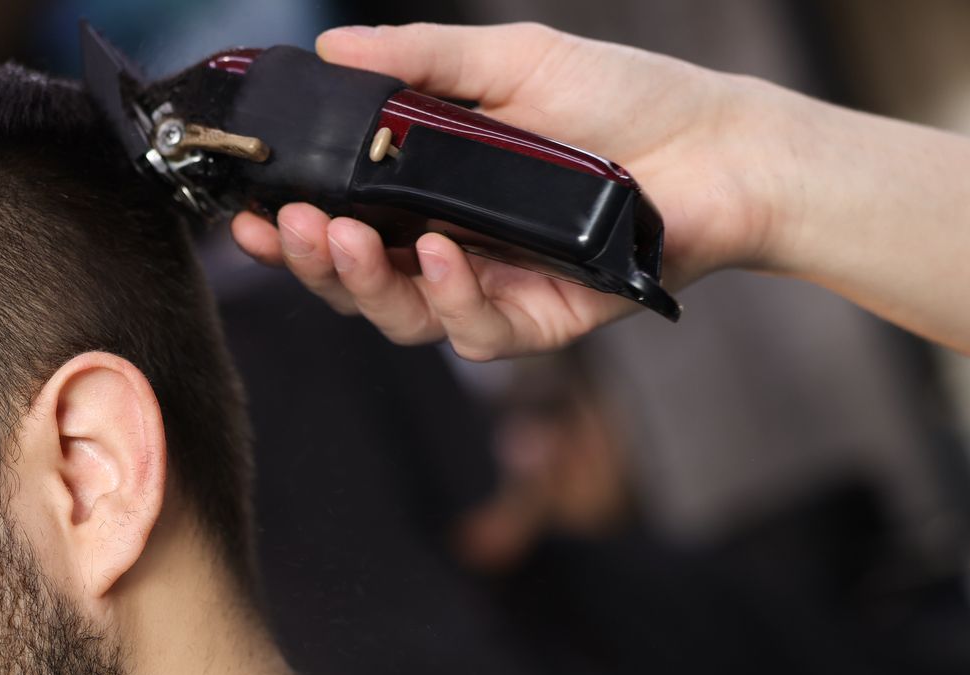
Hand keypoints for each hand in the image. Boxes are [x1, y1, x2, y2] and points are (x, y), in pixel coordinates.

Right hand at [230, 22, 781, 358]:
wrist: (720, 145)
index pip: (342, 226)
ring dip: (364, 283)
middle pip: (358, 284)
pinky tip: (444, 255)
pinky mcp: (542, 324)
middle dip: (311, 262)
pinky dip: (454, 295)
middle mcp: (451, 252)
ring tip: (345, 240)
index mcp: (430, 196)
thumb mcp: (507, 61)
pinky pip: (477, 332)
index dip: (291, 229)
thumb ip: (417, 61)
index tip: (249, 213)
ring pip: (403, 317)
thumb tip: (332, 47)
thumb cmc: (622, 101)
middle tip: (287, 227)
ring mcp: (493, 292)